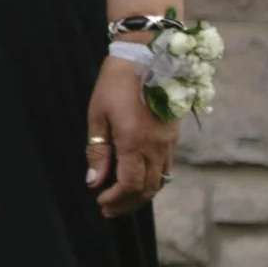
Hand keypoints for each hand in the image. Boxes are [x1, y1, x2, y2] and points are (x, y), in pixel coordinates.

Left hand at [86, 54, 177, 214]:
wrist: (146, 57)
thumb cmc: (115, 84)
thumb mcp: (98, 116)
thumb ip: (97, 151)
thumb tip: (94, 181)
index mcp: (134, 143)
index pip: (129, 185)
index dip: (115, 199)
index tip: (100, 202)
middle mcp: (155, 148)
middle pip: (146, 189)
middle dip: (127, 203)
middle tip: (108, 209)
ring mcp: (168, 144)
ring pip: (159, 182)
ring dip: (141, 196)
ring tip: (122, 200)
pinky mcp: (173, 137)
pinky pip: (166, 169)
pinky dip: (153, 182)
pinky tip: (139, 180)